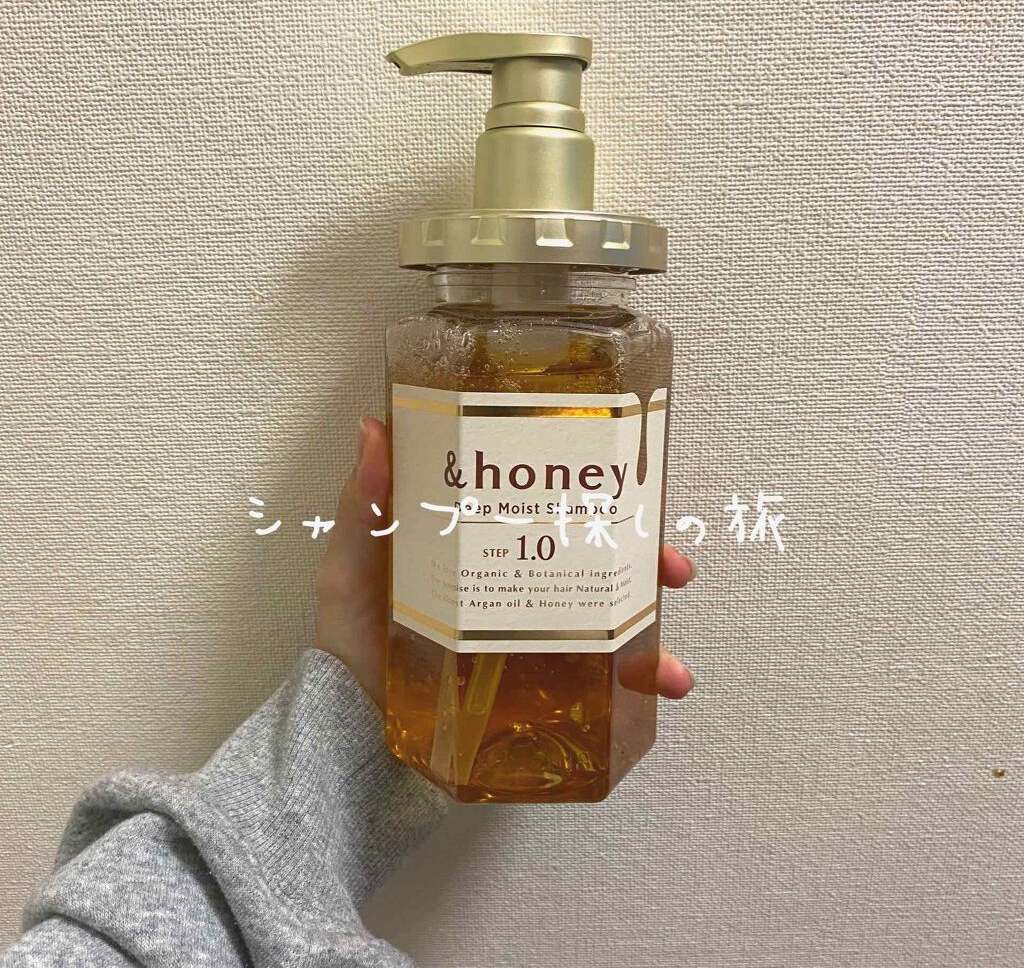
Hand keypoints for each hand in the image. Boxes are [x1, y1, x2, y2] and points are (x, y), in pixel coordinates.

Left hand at [315, 417, 697, 707]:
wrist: (352, 725)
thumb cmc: (351, 636)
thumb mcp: (352, 562)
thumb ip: (365, 505)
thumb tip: (374, 428)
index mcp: (485, 541)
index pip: (550, 505)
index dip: (596, 492)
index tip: (632, 481)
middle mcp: (517, 581)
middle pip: (596, 559)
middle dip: (647, 559)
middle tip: (674, 567)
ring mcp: (528, 635)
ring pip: (607, 622)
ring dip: (651, 634)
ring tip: (671, 662)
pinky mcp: (534, 686)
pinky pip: (595, 683)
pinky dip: (634, 686)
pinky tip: (658, 689)